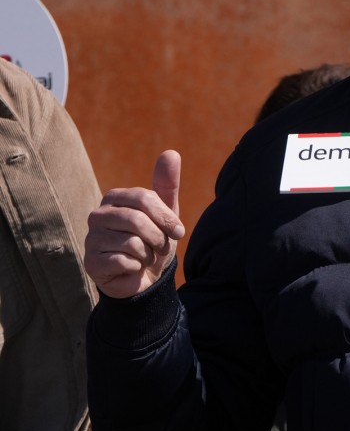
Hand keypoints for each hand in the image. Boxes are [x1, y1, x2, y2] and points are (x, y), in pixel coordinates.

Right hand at [84, 150, 184, 298]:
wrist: (143, 277)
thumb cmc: (153, 240)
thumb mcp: (165, 213)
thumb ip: (167, 184)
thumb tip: (171, 152)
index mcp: (115, 198)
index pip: (144, 198)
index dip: (166, 217)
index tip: (178, 232)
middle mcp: (98, 215)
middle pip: (137, 221)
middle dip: (158, 238)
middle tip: (162, 248)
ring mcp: (91, 238)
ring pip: (132, 243)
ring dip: (148, 254)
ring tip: (145, 257)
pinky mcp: (91, 262)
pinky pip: (124, 261)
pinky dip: (137, 266)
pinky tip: (132, 267)